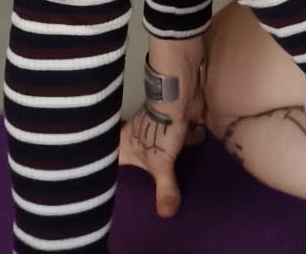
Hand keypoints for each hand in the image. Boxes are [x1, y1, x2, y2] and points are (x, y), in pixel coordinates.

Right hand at [120, 41, 205, 216]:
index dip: (106, 172)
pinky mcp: (178, 122)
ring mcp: (160, 128)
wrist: (181, 90)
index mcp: (126, 144)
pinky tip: (200, 147)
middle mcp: (139, 135)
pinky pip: (184, 137)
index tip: (105, 187)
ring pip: (165, 147)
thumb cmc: (161, 125)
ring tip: (183, 173)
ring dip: (177, 154)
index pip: (110, 160)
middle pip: (140, 157)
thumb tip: (166, 215)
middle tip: (152, 190)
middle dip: (148, 171)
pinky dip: (192, 139)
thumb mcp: (161, 163)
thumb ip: (165, 188)